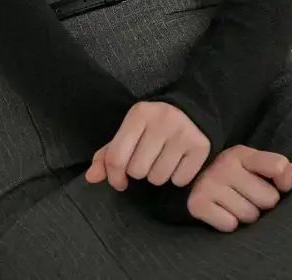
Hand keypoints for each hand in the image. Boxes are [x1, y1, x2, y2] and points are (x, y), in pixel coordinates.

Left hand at [85, 100, 210, 190]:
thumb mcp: (129, 132)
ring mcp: (183, 133)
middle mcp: (162, 120)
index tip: (119, 181)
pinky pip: (180, 180)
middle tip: (147, 160)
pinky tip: (178, 162)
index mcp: (139, 114)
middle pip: (138, 171)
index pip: (117, 157)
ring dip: (158, 176)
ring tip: (163, 160)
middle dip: (140, 171)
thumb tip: (91, 177)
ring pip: (158, 178)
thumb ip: (108, 154)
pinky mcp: (200, 146)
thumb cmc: (153, 126)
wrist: (192, 110)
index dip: (114, 176)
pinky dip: (177, 177)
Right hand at [186, 145, 291, 231]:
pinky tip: (221, 212)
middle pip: (268, 199)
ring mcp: (210, 184)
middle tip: (247, 196)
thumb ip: (274, 167)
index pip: (278, 166)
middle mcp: (226, 165)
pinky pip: (230, 225)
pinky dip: (228, 223)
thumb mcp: (250, 164)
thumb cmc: (230, 175)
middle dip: (262, 203)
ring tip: (234, 204)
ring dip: (245, 215)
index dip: (285, 181)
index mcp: (242, 154)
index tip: (280, 185)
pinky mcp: (198, 203)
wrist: (189, 179)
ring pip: (250, 216)